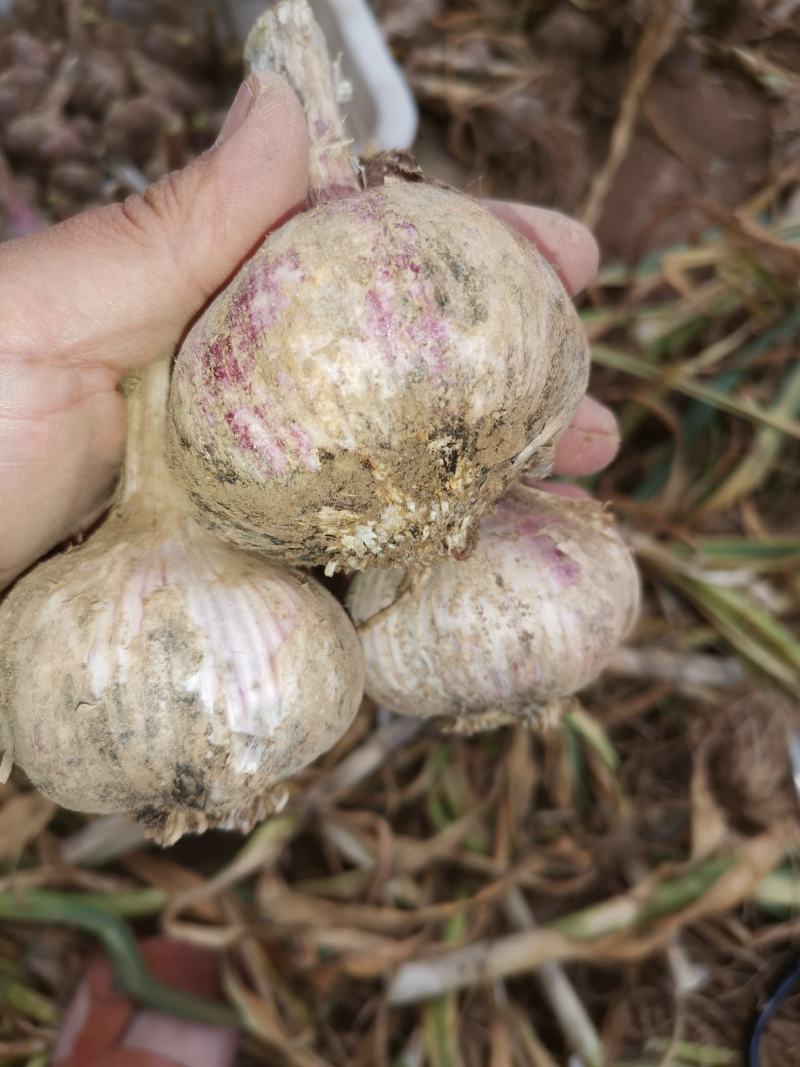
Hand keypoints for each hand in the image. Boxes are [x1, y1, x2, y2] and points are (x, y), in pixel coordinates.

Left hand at [0, 76, 615, 593]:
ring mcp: (238, 517)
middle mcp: (236, 418)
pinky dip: (413, 595)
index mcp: (201, 324)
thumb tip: (283, 99)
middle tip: (596, 412)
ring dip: (487, 501)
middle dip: (510, 395)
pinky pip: (340, 596)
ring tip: (574, 504)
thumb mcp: (43, 320)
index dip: (474, 258)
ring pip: (388, 498)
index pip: (364, 272)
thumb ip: (173, 231)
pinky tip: (475, 596)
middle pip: (401, 392)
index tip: (572, 258)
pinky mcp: (228, 604)